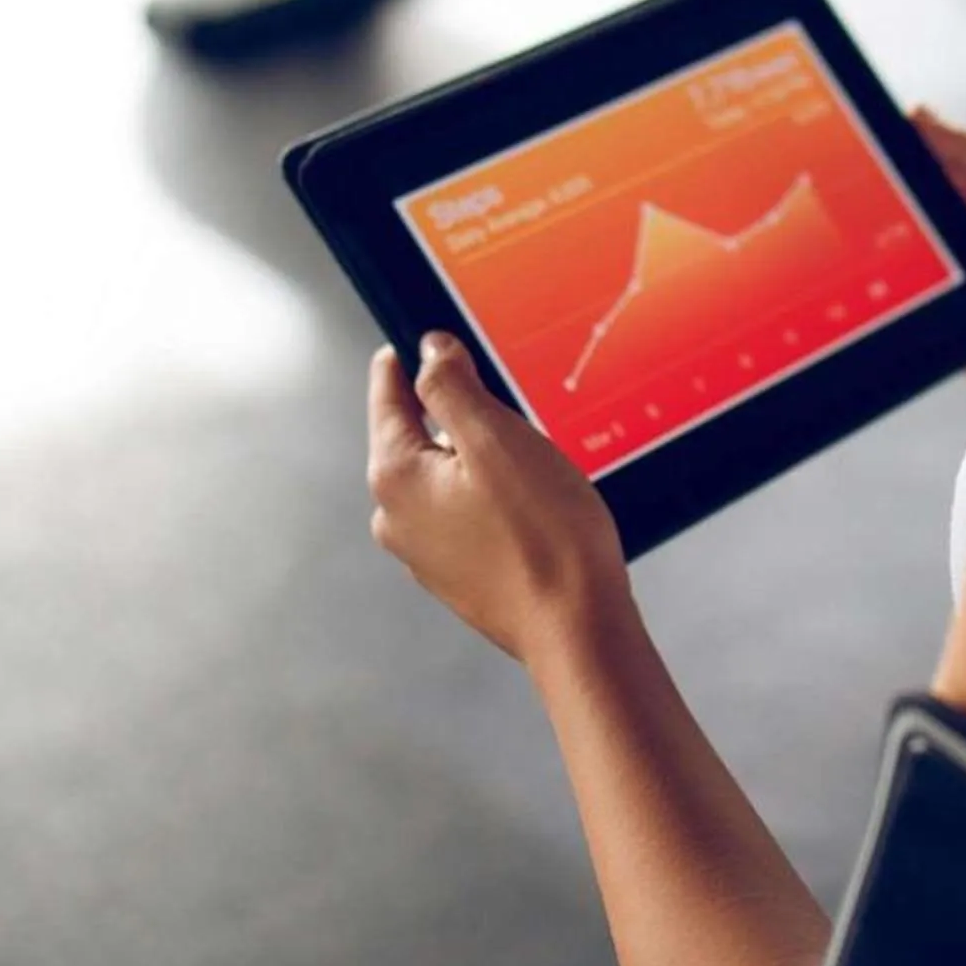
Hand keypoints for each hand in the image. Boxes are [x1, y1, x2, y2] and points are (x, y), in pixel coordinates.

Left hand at [366, 334, 632, 664]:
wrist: (577, 629)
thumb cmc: (544, 534)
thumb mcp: (497, 439)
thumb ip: (451, 387)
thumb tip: (427, 351)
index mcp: (395, 476)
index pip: (388, 395)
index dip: (410, 359)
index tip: (427, 337)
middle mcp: (396, 517)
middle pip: (416, 436)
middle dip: (457, 414)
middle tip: (506, 405)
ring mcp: (423, 553)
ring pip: (444, 478)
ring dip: (479, 460)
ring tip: (529, 463)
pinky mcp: (456, 576)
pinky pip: (464, 515)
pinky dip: (490, 498)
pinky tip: (531, 505)